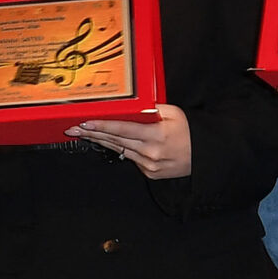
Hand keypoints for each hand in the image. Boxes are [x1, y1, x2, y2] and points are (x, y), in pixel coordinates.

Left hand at [72, 104, 191, 178]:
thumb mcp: (174, 113)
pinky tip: (106, 142)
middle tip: (72, 129)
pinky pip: (130, 159)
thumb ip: (152, 109)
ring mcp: (149, 165)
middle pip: (115, 141)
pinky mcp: (150, 173)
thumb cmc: (191, 132)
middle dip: (92, 134)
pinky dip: (119, 149)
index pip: (122, 130)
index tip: (85, 123)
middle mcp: (150, 152)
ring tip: (83, 134)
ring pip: (119, 150)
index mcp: (156, 135)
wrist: (205, 156)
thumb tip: (133, 105)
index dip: (102, 126)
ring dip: (100, 142)